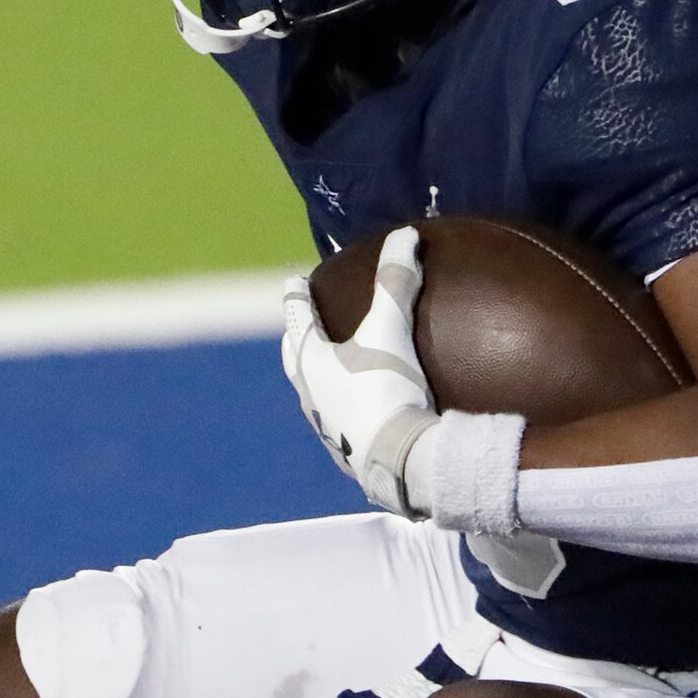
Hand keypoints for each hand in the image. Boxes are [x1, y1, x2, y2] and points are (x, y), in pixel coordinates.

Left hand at [280, 226, 439, 515]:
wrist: (399, 462)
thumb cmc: (385, 388)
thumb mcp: (391, 330)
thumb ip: (396, 282)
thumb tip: (404, 235)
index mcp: (311, 360)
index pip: (298, 318)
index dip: (297, 296)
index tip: (292, 280)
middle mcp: (309, 393)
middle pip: (294, 358)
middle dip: (296, 337)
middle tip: (299, 325)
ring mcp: (325, 426)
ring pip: (311, 393)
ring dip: (315, 375)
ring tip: (328, 366)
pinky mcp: (346, 452)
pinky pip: (336, 421)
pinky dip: (340, 406)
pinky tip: (357, 410)